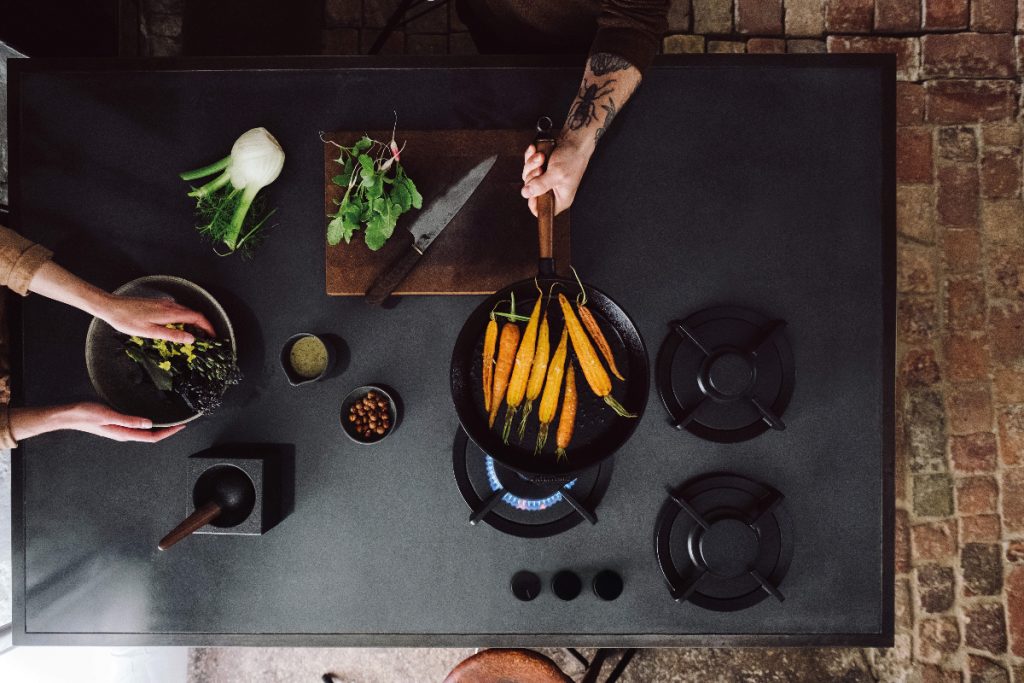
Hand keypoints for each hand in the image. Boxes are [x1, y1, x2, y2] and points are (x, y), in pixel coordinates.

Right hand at [10, 403, 185, 442]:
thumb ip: (129, 420)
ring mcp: (120, 430)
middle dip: (167, 430)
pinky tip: (151, 416)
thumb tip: (148, 423)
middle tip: (181, 422)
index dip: (168, 433)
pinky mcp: (117, 425)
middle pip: (151, 435)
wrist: (68, 415)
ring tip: (171, 419)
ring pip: (145, 431)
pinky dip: (148, 423)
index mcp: (124, 433)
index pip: (151, 436)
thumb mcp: (108, 414)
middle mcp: (124, 434)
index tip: (181, 426)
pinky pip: (137, 426)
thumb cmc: (86, 414)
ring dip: (159, 427)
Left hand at [98, 294, 215, 343]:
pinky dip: (184, 320)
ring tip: (195, 336)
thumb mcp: (150, 332)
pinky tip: (178, 328)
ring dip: (194, 323)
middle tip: (206, 339)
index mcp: (170, 313)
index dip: (208, 327)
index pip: (197, 317)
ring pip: (186, 312)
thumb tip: (191, 339)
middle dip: (203, 326)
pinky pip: (177, 311)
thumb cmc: (127, 320)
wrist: (111, 307)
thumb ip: (172, 335)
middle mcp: (170, 305)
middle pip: (194, 314)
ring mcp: (164, 303)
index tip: (213, 337)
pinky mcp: (158, 304)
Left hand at [520, 142, 589, 216]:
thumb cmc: (572, 158)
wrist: (574, 140)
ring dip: (531, 164)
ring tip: (541, 157)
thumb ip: (540, 185)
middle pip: (531, 191)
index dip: (533, 202)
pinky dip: (530, 158)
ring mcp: (546, 180)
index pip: (542, 210)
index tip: (530, 189)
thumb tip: (526, 193)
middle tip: (540, 168)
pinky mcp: (542, 169)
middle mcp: (553, 191)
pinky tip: (535, 151)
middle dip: (532, 176)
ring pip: (528, 177)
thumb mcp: (557, 174)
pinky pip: (529, 167)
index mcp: (560, 198)